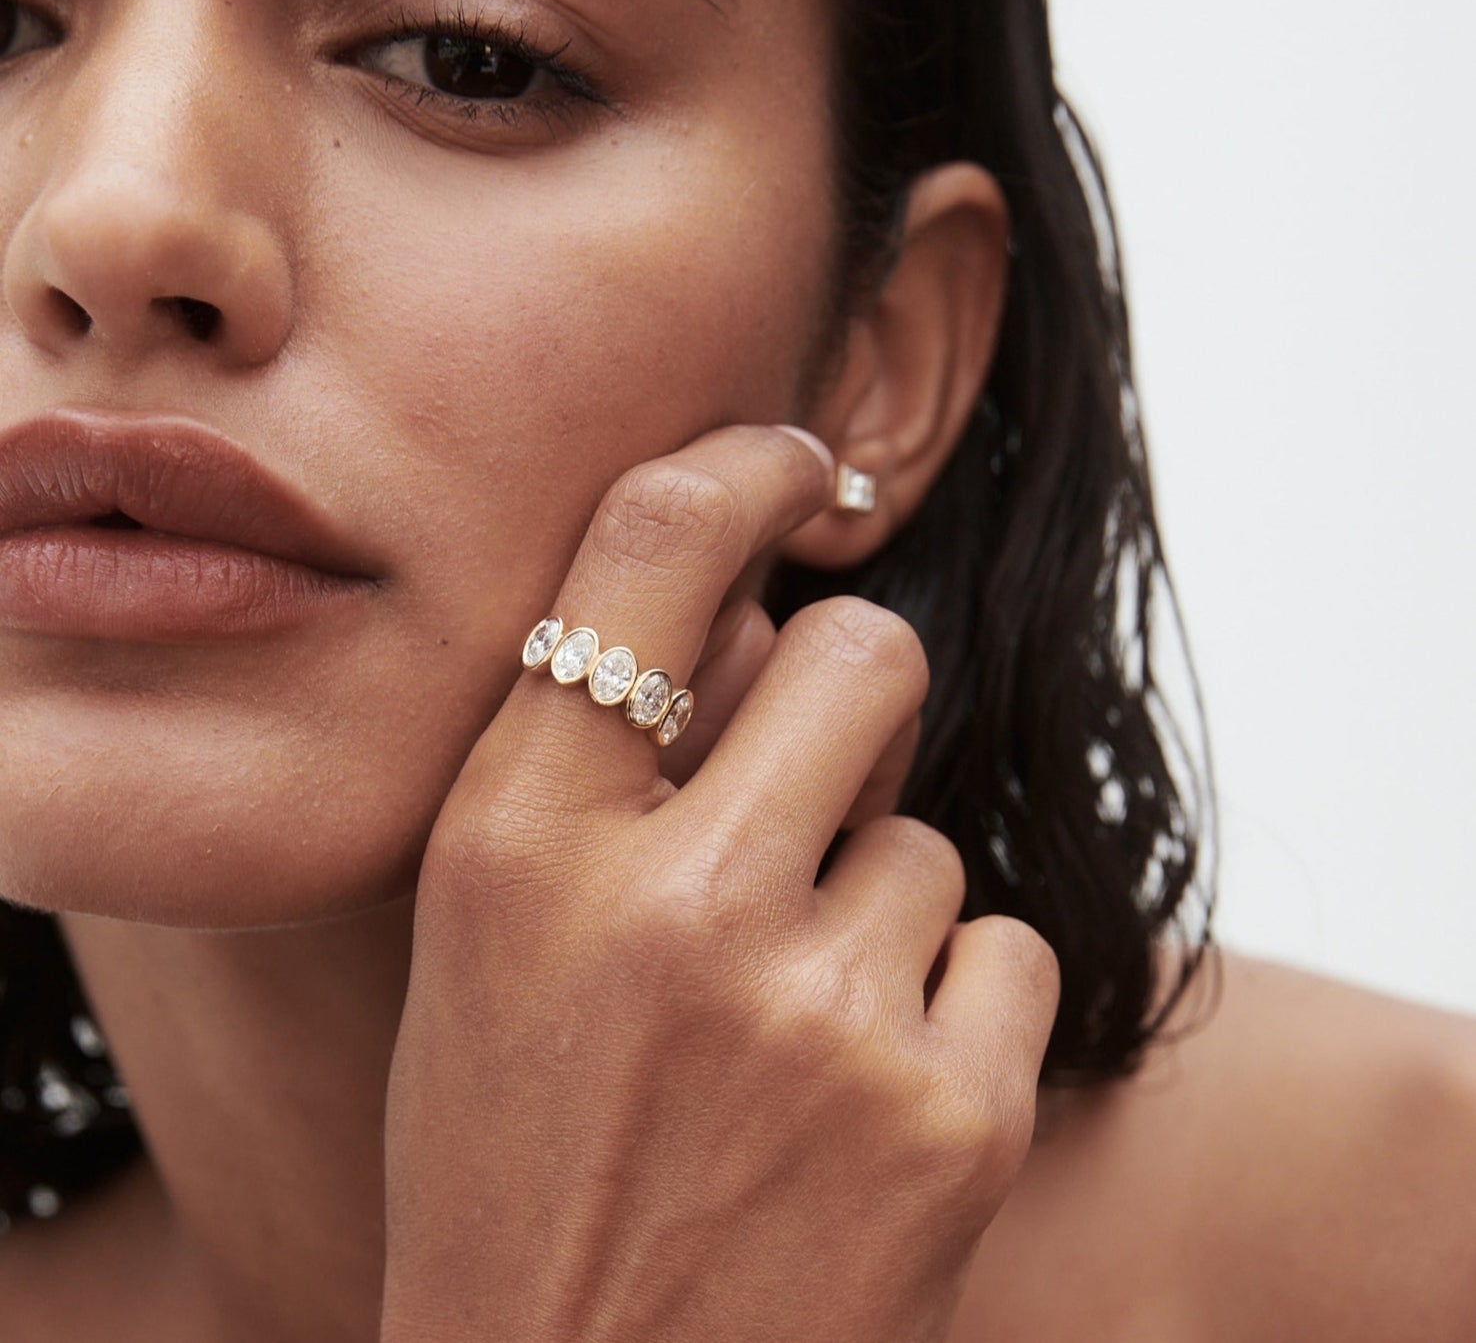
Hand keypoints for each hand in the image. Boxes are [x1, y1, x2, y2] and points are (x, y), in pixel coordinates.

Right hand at [379, 424, 1059, 1342]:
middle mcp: (667, 905)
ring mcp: (820, 1013)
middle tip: (813, 784)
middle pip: (861, 650)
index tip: (793, 465)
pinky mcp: (950, 1115)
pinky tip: (857, 1106)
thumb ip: (601, 764)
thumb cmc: (519, 1156)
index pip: (647, 549)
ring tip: (786, 1033)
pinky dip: (945, 1007)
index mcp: (513, 845)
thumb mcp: (488, 943)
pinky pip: (1001, 950)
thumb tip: (752, 609)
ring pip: (929, 835)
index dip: (739, 471)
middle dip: (851, 695)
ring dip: (872, 906)